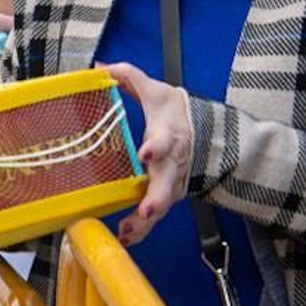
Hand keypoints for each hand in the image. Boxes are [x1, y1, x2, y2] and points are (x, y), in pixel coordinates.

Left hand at [100, 62, 191, 246]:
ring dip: (147, 221)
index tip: (146, 152)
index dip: (156, 147)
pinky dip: (141, 229)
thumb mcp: (157, 91)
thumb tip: (101, 67)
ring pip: (161, 205)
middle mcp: (171, 164)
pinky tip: (125, 238)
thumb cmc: (176, 114)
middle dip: (158, 198)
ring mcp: (171, 183)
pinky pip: (154, 217)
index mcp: (168, 136)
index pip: (164, 141)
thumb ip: (129, 77)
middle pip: (167, 183)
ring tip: (129, 231)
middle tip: (148, 210)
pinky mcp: (166, 197)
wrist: (205, 134)